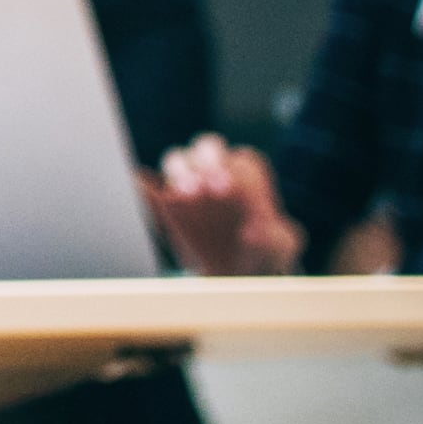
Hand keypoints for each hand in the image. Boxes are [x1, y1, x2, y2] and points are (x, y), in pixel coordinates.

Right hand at [144, 136, 300, 277]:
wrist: (239, 275)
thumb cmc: (265, 254)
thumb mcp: (280, 248)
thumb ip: (275, 237)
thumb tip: (254, 231)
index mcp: (249, 174)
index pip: (240, 161)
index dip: (233, 169)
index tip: (225, 188)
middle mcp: (217, 170)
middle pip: (207, 148)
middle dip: (203, 162)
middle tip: (202, 186)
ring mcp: (189, 183)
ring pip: (177, 161)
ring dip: (178, 172)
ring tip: (182, 195)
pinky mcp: (165, 203)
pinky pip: (148, 188)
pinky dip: (142, 187)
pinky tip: (143, 192)